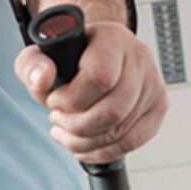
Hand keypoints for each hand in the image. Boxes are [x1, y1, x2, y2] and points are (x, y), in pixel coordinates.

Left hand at [13, 20, 168, 164]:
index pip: (99, 77)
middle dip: (76, 126)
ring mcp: (152, 83)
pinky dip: (104, 151)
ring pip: (121, 130)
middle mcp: (138, 57)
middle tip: (58, 120)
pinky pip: (133, 141)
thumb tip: (42, 80)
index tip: (54, 101)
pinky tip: (84, 146)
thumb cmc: (68, 56)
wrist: (93, 56)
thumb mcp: (40, 55)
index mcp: (112, 38)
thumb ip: (32, 65)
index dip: (71, 99)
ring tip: (67, 132)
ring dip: (85, 141)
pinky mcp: (158, 107)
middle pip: (113, 110)